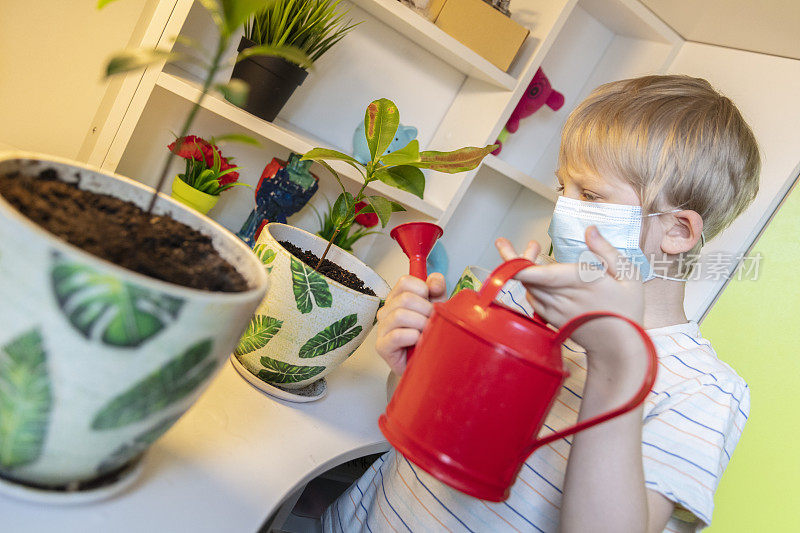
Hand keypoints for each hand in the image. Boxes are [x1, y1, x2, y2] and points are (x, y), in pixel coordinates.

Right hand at [375, 273, 445, 375]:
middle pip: (405, 298)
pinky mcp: (382, 346)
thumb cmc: (428, 335)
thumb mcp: (436, 307)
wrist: (424, 364)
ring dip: (420, 323)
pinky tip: (419, 341)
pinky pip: (397, 336)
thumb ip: (437, 290)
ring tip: (427, 332)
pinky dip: (413, 337)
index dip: (423, 289)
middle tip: (432, 321)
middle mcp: (386, 311)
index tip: (431, 301)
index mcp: (397, 298)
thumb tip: (435, 281)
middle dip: (426, 309)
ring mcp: (382, 328)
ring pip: (400, 315)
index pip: (405, 282)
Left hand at [496, 227, 645, 380]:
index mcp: (579, 282)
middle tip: (515, 243)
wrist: (620, 347)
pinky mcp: (551, 319)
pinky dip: (531, 286)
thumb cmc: (626, 310)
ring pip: (528, 287)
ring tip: (535, 251)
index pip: (539, 274)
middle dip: (517, 258)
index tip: (504, 247)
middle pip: (527, 277)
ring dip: (526, 270)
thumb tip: (590, 230)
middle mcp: (562, 297)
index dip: (517, 262)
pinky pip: (533, 300)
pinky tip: (540, 277)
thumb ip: (606, 251)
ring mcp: (554, 310)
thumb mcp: (627, 275)